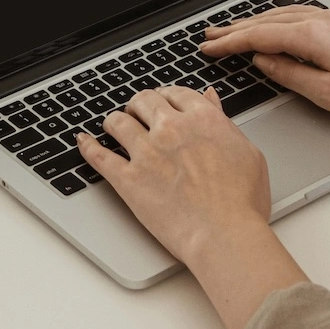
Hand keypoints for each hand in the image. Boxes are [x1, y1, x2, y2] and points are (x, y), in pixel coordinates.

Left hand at [77, 85, 269, 263]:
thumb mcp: (247, 152)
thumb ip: (224, 122)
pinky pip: (99, 156)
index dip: (167, 96)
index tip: (164, 102)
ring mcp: (147, 153)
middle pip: (144, 100)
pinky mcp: (128, 179)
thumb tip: (210, 99)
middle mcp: (171, 129)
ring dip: (115, 120)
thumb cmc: (242, 202)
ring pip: (118, 122)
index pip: (176, 93)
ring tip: (114, 125)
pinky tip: (83, 141)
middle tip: (138, 112)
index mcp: (202, 119)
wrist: (225, 235)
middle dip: (140, 104)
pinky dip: (87, 146)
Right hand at [201, 7, 329, 148]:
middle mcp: (320, 20)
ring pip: (281, 15)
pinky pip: (297, 15)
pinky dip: (275, 19)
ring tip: (232, 30)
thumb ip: (291, 75)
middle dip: (235, 29)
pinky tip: (272, 24)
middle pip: (266, 21)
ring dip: (253, 22)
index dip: (230, 43)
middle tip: (209, 37)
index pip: (259, 37)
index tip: (208, 48)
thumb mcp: (329, 94)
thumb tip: (264, 62)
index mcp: (313, 36)